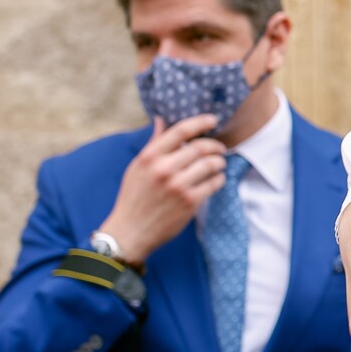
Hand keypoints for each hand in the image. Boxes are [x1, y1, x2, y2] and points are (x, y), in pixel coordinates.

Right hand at [97, 116, 227, 264]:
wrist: (130, 231)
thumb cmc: (134, 197)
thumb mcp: (137, 167)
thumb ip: (153, 144)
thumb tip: (161, 120)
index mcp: (150, 157)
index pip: (180, 131)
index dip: (200, 122)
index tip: (212, 120)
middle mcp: (164, 169)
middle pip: (200, 147)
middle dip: (215, 146)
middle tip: (220, 149)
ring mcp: (178, 186)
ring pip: (211, 164)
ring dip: (219, 163)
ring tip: (219, 164)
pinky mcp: (190, 202)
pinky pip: (214, 183)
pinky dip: (219, 179)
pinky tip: (216, 180)